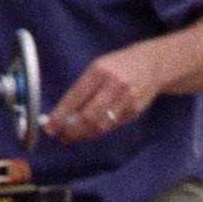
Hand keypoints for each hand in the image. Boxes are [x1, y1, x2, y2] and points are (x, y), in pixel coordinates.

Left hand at [45, 42, 166, 141]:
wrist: (153, 64)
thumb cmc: (119, 65)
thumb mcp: (99, 67)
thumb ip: (84, 88)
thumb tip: (64, 113)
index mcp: (100, 70)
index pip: (75, 97)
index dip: (60, 115)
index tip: (50, 127)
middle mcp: (114, 84)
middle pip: (88, 116)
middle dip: (71, 130)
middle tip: (61, 136)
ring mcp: (127, 99)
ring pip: (101, 125)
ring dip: (84, 134)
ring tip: (72, 136)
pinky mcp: (135, 110)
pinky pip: (113, 126)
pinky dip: (98, 131)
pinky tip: (89, 131)